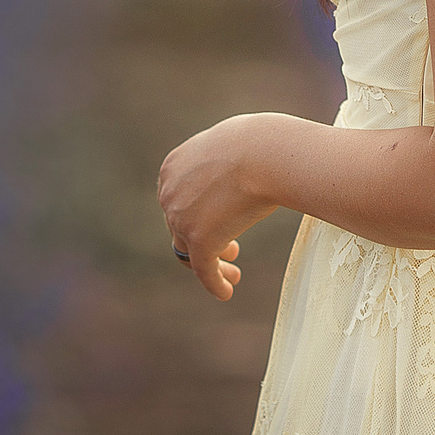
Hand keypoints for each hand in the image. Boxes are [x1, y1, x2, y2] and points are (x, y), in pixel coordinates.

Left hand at [158, 114, 279, 300]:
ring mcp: (181, 218)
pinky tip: (226, 292)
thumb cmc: (259, 143)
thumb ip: (225, 161)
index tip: (219, 222)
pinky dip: (213, 282)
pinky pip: (203, 269)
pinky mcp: (199, 241)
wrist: (265, 153)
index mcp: (173, 166)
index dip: (196, 214)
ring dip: (212, 263)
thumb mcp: (231, 144)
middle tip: (232, 250)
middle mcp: (169, 193)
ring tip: (233, 271)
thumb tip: (242, 166)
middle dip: (204, 238)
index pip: (178, 199)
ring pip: (190, 250)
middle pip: (181, 225)